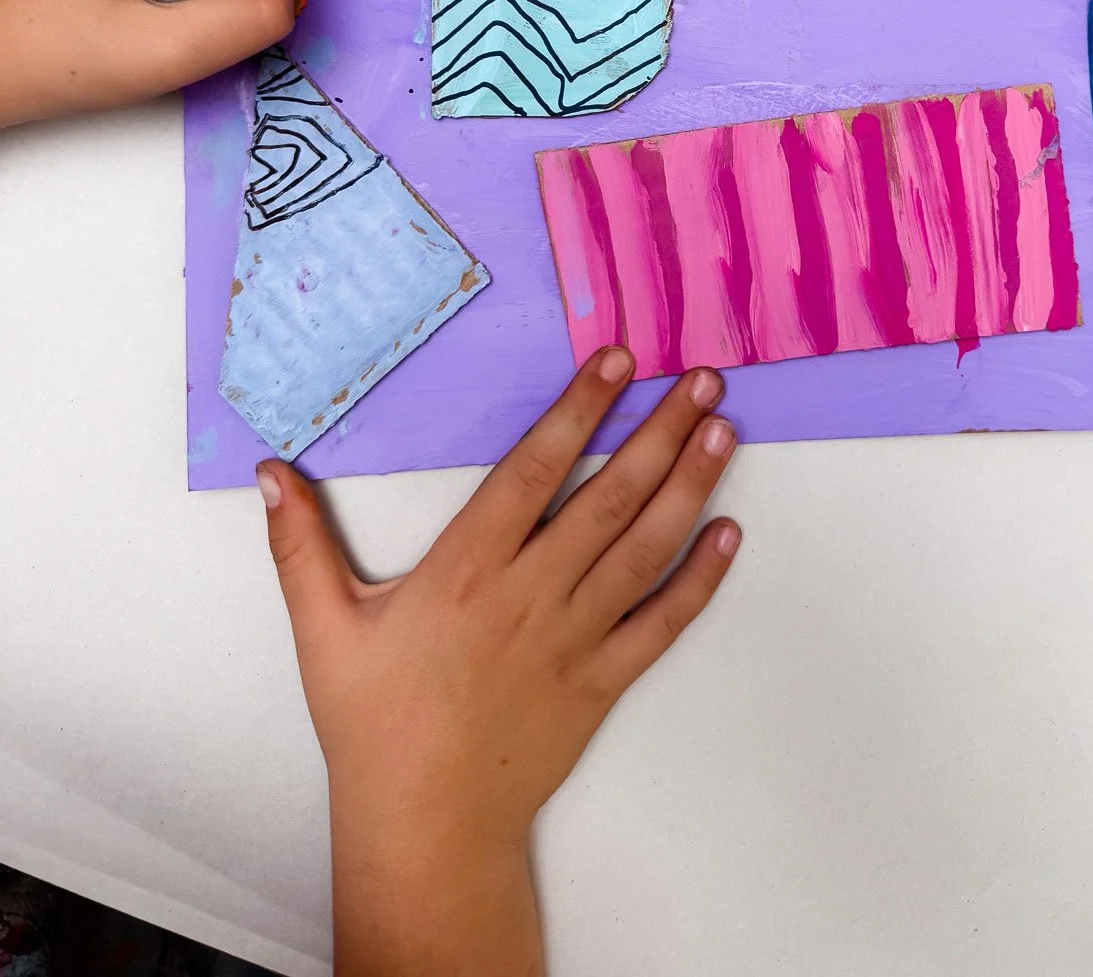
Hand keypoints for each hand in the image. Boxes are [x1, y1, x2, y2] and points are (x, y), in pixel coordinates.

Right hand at [259, 349, 740, 976]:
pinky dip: (701, 578)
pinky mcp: (603, 681)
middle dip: (659, 431)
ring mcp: (573, 638)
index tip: (616, 361)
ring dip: (689, 485)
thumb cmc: (374, 722)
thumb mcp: (324, 628)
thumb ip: (300, 545)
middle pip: (608, 498)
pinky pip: (663, 623)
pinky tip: (729, 533)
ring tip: (724, 429)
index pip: (533, 470)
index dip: (577, 410)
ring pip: (644, 549)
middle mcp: (529, 594)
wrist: (424, 823)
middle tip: (701, 378)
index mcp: (467, 570)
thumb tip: (271, 471)